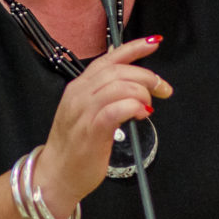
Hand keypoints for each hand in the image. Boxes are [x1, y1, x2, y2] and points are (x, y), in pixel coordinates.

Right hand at [36, 36, 171, 208]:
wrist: (55, 175)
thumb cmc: (74, 146)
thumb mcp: (86, 113)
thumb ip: (104, 95)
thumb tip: (132, 83)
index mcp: (79, 87)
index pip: (109, 59)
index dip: (134, 48)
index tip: (154, 43)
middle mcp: (80, 94)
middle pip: (119, 70)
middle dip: (147, 76)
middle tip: (162, 88)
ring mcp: (84, 111)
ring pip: (120, 86)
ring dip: (142, 92)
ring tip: (149, 106)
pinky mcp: (92, 130)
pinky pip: (117, 108)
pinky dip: (134, 107)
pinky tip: (141, 114)